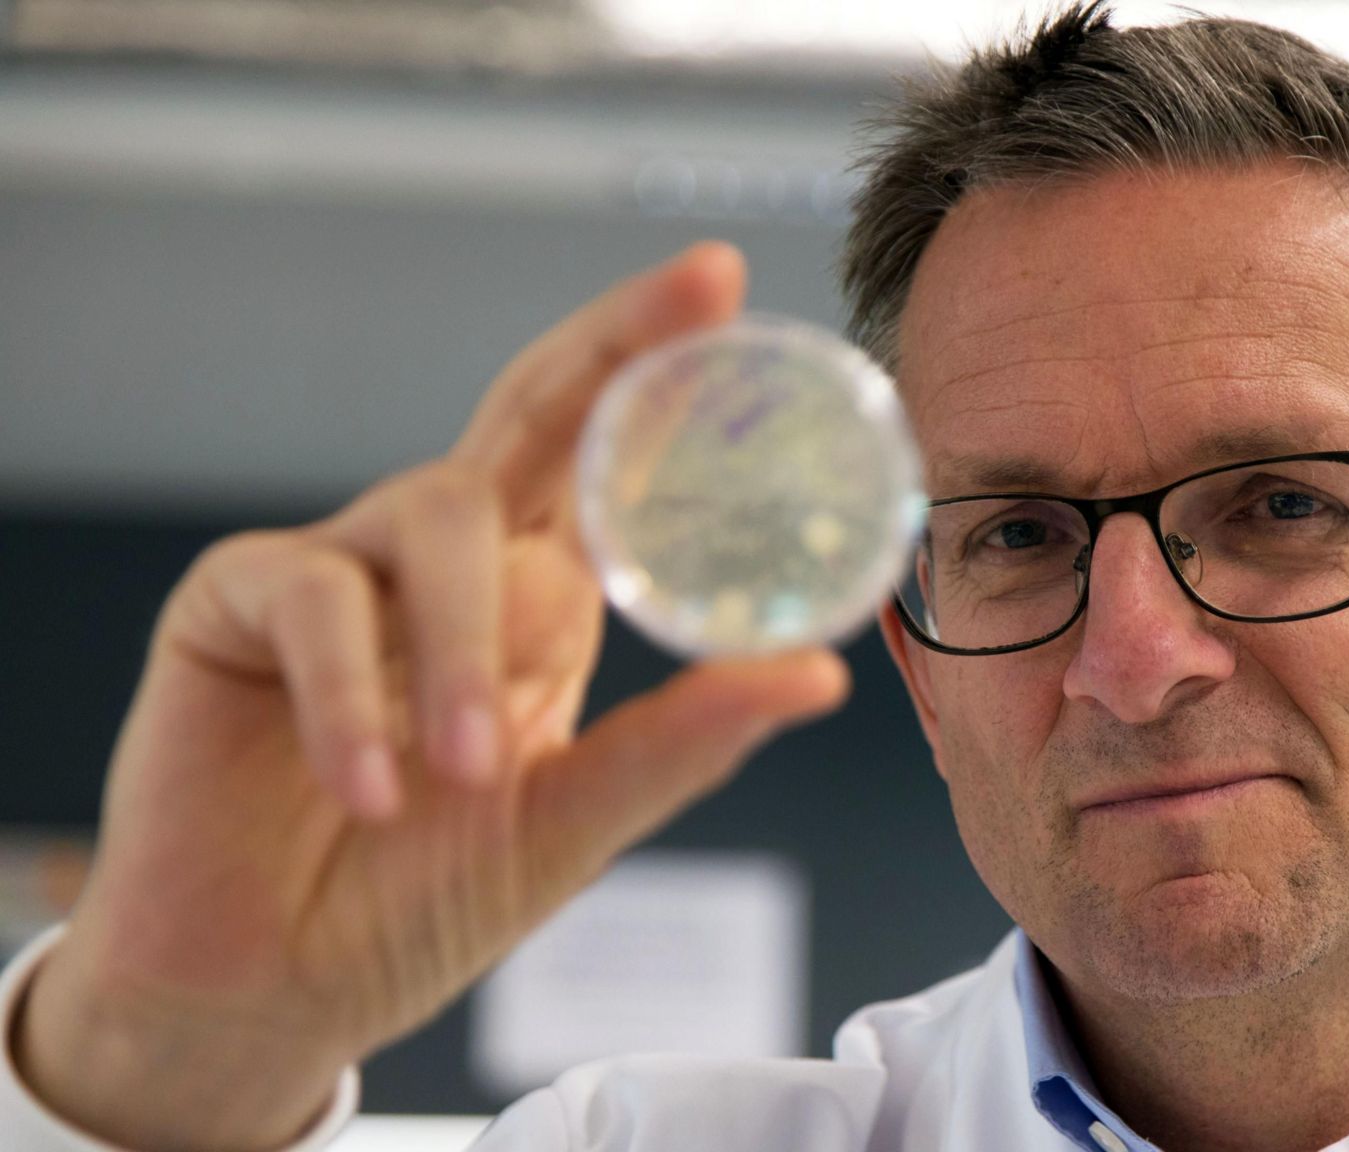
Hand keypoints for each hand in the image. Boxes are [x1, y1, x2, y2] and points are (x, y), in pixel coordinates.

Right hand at [12, 242, 850, 1151]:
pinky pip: (309, 598)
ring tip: (469, 770)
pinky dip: (352, 698)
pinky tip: (371, 790)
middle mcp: (447, 560)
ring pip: (435, 514)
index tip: (727, 283)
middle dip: (615, 343)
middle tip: (699, 290)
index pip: (606, 452)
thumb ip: (683, 741)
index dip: (657, 366)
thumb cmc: (418, 896)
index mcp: (537, 594)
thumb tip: (820, 673)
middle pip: (530, 411)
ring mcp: (340, 569)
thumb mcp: (575, 820)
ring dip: (465, 647)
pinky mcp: (231, 606)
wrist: (271, 993)